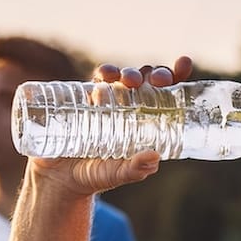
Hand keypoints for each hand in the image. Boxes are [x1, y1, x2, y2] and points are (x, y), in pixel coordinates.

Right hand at [28, 56, 195, 195]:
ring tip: (127, 79)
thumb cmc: (93, 176)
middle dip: (154, 74)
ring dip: (128, 72)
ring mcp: (106, 100)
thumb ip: (134, 170)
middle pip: (147, 80)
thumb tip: (155, 158)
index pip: (165, 94)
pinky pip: (96, 80)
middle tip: (157, 81)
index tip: (183, 63)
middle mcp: (128, 106)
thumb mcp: (115, 174)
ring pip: (123, 76)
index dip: (176, 75)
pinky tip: (104, 76)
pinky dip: (102, 74)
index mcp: (144, 121)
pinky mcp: (84, 99)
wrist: (57, 177)